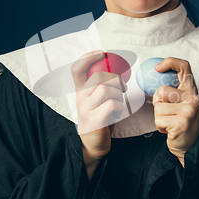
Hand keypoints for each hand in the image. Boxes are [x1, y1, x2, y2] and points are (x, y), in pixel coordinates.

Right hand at [71, 51, 124, 178]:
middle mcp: (81, 98)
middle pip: (98, 77)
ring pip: (106, 89)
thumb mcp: (97, 99)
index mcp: (80, 91)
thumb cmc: (99, 119)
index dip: (88, 57)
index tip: (101, 53)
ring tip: (117, 104)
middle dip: (115, 79)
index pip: (77, 68)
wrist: (92, 145)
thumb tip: (117, 68)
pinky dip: (119, 108)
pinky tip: (115, 114)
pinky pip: (112, 105)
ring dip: (118, 95)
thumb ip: (101, 85)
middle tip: (122, 88)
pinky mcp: (95, 120)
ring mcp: (86, 109)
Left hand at [153, 57, 198, 166]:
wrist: (191, 146)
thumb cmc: (182, 123)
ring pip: (158, 107)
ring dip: (158, 118)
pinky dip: (160, 127)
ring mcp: (189, 110)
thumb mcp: (182, 103)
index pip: (184, 67)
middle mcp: (193, 98)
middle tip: (167, 113)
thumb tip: (154, 75)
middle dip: (158, 104)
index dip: (170, 62)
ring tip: (170, 123)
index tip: (157, 68)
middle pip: (161, 91)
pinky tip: (170, 130)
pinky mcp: (182, 123)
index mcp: (191, 91)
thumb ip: (173, 91)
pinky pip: (158, 119)